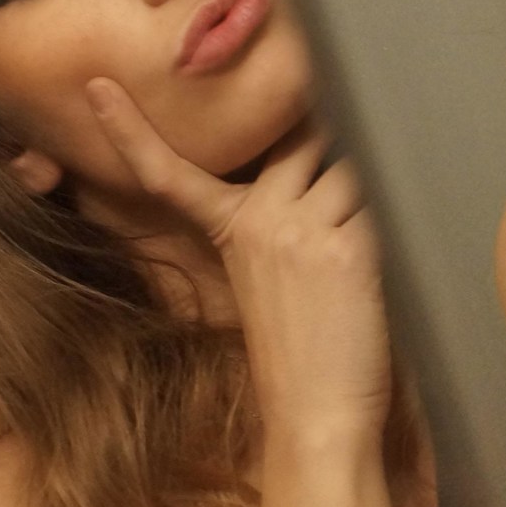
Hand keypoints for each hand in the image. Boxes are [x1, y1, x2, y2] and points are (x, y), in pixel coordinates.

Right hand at [85, 78, 390, 436]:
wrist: (318, 416)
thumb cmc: (304, 356)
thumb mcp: (270, 280)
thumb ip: (286, 223)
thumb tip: (329, 172)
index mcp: (231, 230)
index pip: (170, 173)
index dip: (130, 132)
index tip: (98, 90)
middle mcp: (260, 220)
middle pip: (303, 138)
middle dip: (336, 135)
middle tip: (364, 142)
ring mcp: (300, 229)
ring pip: (355, 164)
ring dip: (383, 181)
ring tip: (396, 215)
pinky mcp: (347, 247)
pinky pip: (386, 199)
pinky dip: (405, 209)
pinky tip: (407, 237)